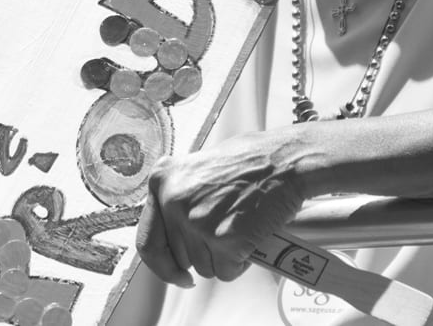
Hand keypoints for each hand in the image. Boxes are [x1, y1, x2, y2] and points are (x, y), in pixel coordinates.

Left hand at [136, 134, 304, 286]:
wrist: (284, 161)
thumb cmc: (251, 160)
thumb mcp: (200, 168)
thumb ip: (180, 196)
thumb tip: (175, 232)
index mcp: (163, 180)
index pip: (147, 240)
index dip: (161, 264)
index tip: (175, 273)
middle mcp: (174, 202)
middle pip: (180, 257)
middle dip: (203, 252)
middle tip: (226, 232)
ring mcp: (198, 222)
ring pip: (204, 267)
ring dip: (223, 257)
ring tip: (241, 228)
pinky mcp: (224, 241)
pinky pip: (226, 271)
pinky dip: (240, 262)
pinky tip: (250, 237)